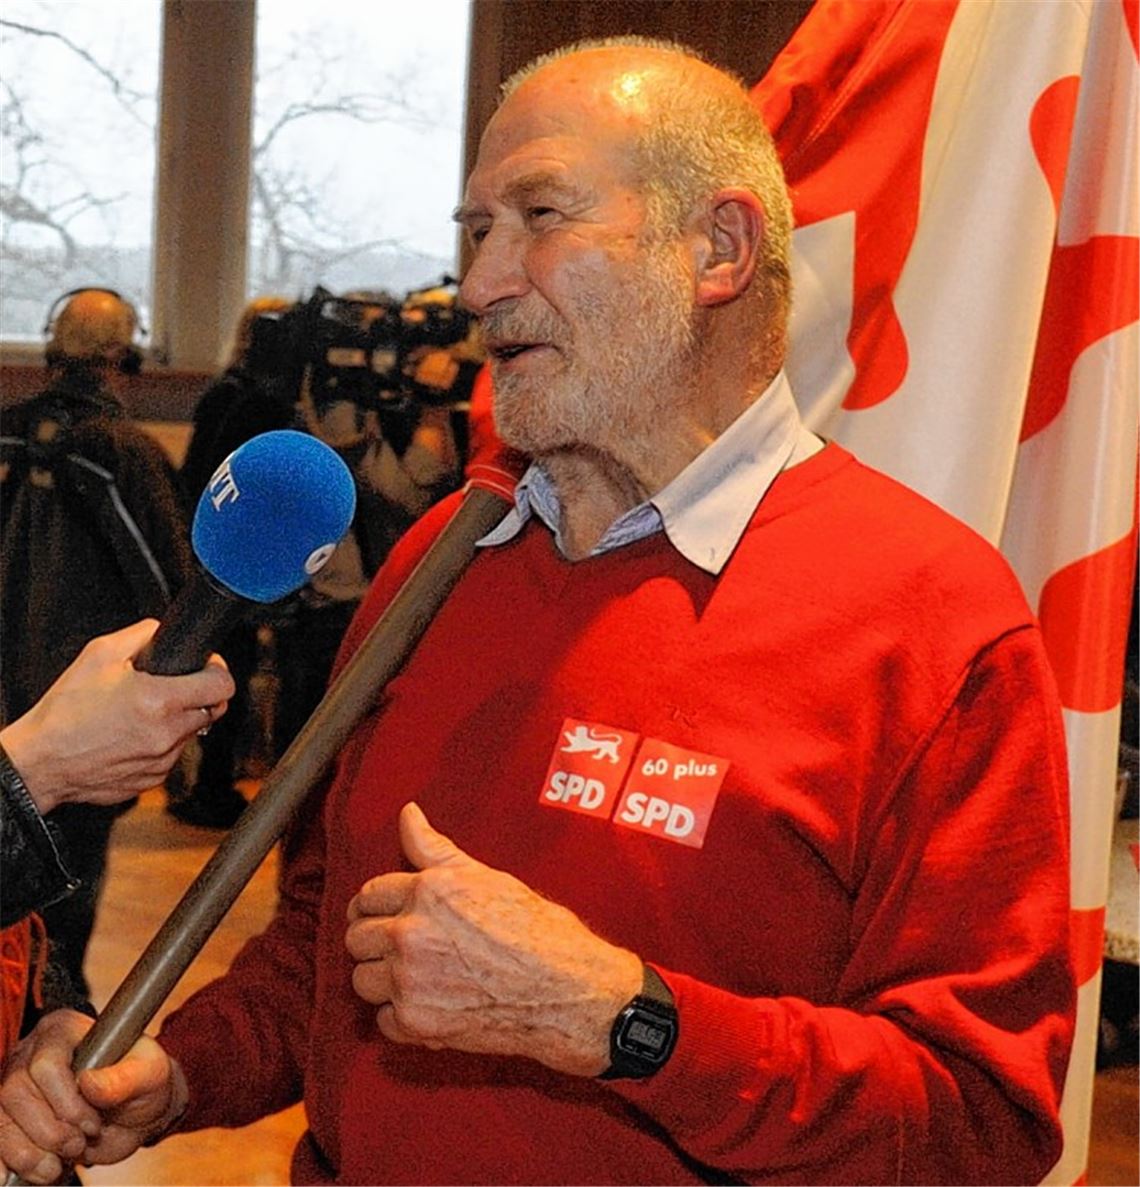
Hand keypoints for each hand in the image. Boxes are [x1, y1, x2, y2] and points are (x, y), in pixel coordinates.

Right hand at [0, 619, 234, 813]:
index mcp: (160, 701)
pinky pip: (171, 755)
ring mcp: (162, 760)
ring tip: (144, 713)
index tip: (207, 666)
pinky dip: (161, 743)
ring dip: (179, 720)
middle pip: (213, 709)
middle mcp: (167, 733)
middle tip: (176, 686)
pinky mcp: (152, 780)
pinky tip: (133, 735)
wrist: (40, 761)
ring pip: (192, 733)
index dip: (217, 670)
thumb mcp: (99, 654)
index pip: (222, 685)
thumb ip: (141, 634)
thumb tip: (163, 630)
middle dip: (200, 694)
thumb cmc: (65, 712)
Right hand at [0, 1010, 185, 1184]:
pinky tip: (36, 1173)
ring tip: (59, 1165)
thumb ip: (124, 1078)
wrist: (138, 1114)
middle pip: (15, 1094)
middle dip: (49, 1132)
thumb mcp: (149, 1074)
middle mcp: (32, 1054)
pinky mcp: (10, 1120)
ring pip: (1, 1122)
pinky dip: (8, 1165)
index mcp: (66, 1031)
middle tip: (78, 1145)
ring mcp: (16, 1087)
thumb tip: (89, 1083)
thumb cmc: (144, 1083)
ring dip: (28, 1155)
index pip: (45, 1065)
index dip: (65, 1102)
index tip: (92, 1124)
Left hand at [345, 802, 641, 1075]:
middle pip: (356, 938)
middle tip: (406, 946)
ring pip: (362, 980)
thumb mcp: (484, 877)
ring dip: (383, 980)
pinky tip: (433, 1004)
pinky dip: (402, 1017)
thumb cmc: (536, 930)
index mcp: (426, 891)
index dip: (379, 906)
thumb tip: (407, 813)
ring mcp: (409, 980)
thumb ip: (434, 848)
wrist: (566, 990)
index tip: (390, 915)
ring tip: (419, 976)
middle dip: (376, 941)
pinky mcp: (416, 1023)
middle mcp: (410, 933)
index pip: (369, 895)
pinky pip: (383, 1020)